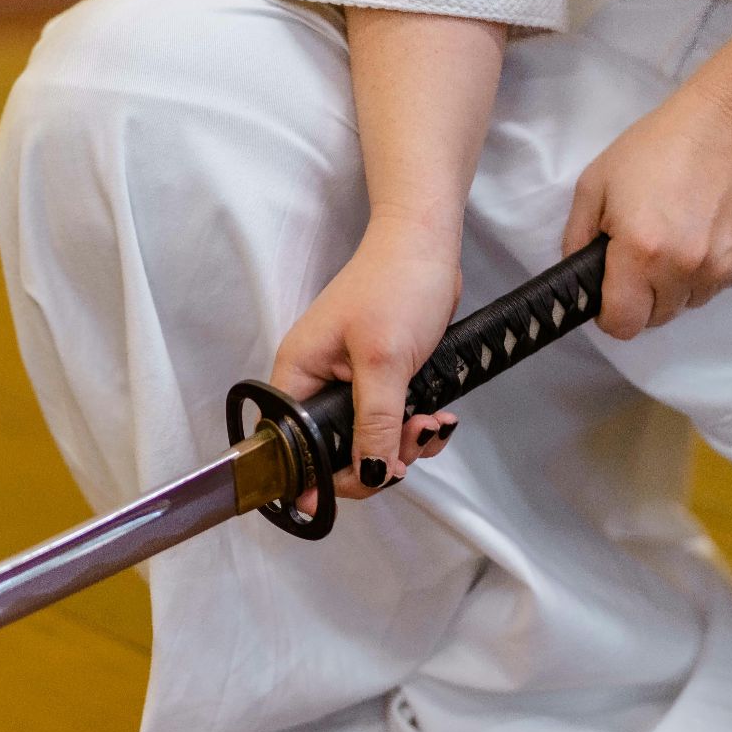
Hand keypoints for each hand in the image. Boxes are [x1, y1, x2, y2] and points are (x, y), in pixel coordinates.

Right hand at [271, 220, 463, 511]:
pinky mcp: (381, 378)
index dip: (318, 477)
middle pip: (335, 451)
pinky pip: (391, 421)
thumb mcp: (384, 361)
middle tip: (410, 445)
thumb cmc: (395, 285)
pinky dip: (415, 426)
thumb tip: (368, 474)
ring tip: (432, 424)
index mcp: (298, 375)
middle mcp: (317, 383)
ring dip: (403, 442)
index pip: (293, 446)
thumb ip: (373, 422)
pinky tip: (438, 417)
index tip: (357, 488)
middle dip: (377, 457)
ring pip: (369, 439)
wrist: (428, 243)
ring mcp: (349, 381)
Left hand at [561, 84, 731, 338]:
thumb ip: (577, 238)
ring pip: (686, 304)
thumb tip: (580, 278)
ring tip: (675, 237)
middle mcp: (683, 269)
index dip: (609, 312)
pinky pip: (714, 287)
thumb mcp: (596, 182)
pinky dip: (703, 271)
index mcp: (641, 251)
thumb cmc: (658, 146)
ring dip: (674, 285)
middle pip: (654, 318)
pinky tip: (702, 231)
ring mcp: (721, 269)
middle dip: (642, 296)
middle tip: (640, 253)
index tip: (609, 289)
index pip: (622, 324)